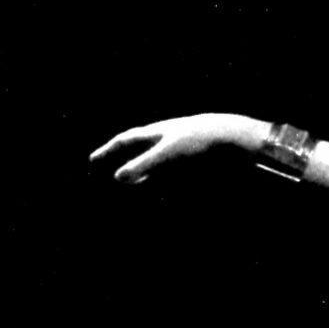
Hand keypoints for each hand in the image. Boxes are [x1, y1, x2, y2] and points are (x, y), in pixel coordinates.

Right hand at [89, 113, 261, 183]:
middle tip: (115, 179)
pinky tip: (167, 196)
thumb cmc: (200, 142)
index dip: (107, 151)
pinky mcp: (199, 162)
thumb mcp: (168, 154)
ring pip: (159, 165)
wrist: (237, 138)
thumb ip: (143, 165)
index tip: (92, 161)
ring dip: (148, 178)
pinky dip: (169, 185)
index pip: (125, 141)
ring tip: (138, 188)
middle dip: (128, 167)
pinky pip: (178, 175)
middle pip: (142, 154)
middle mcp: (169, 139)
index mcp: (158, 132)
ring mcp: (184, 150)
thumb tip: (118, 178)